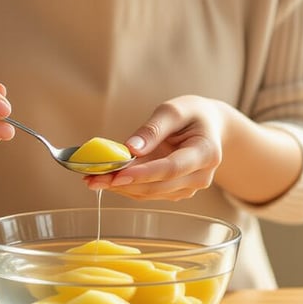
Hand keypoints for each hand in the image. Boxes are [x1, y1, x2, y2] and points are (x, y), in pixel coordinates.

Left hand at [84, 95, 231, 200]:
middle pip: (159, 186)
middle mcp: (200, 176)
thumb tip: (130, 148)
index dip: (144, 173)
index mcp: (206, 153)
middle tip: (93, 177)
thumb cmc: (193, 115)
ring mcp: (189, 187)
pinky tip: (106, 179)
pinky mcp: (176, 191)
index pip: (172, 168)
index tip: (117, 174)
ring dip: (121, 187)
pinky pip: (149, 192)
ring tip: (93, 178)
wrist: (210, 128)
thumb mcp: (174, 111)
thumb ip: (153, 129)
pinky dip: (127, 187)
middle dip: (124, 182)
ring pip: (151, 193)